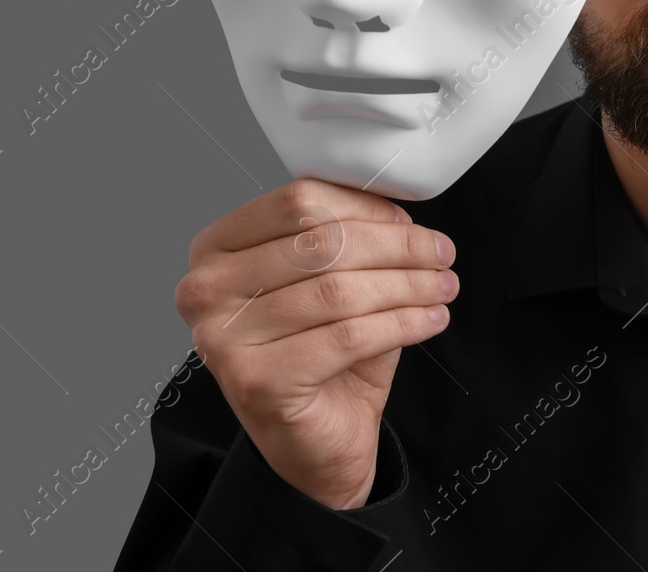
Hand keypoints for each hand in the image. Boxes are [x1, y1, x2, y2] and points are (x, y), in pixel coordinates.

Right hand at [175, 178, 457, 508]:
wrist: (310, 445)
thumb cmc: (319, 356)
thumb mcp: (329, 281)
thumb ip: (348, 239)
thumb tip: (398, 213)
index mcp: (216, 248)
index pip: (298, 202)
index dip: (365, 207)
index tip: (409, 222)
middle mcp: (206, 289)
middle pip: (322, 244)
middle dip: (397, 246)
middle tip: (441, 255)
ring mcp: (223, 338)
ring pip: (339, 291)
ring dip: (406, 285)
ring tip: (442, 287)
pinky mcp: (256, 381)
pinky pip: (348, 336)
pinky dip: (400, 324)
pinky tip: (428, 320)